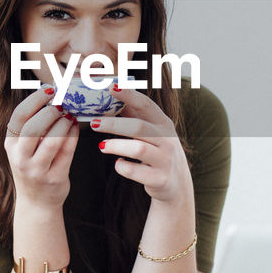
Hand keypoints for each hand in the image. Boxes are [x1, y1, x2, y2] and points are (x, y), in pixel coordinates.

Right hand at [4, 87, 79, 208]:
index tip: (49, 89)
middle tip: (63, 103)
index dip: (35, 100)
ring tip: (70, 114)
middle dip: (51, 112)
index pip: (19, 117)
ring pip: (52, 141)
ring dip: (64, 124)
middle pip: (33, 128)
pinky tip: (75, 127)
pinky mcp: (54, 178)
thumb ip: (32, 126)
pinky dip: (73, 136)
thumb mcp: (23, 148)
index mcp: (11, 145)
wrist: (36, 203)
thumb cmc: (32, 167)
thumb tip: (51, 94)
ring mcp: (36, 170)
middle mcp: (20, 158)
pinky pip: (67, 152)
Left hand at [93, 86, 191, 203]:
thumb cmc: (158, 152)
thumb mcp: (153, 132)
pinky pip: (135, 172)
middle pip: (139, 127)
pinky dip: (122, 166)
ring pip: (137, 149)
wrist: (177, 184)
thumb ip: (135, 117)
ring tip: (102, 146)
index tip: (111, 88)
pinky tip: (119, 164)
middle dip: (113, 124)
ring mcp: (165, 160)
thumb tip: (111, 96)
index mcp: (163, 123)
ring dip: (116, 146)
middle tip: (94, 123)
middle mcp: (167, 140)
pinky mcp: (160, 179)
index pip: (146, 105)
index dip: (129, 95)